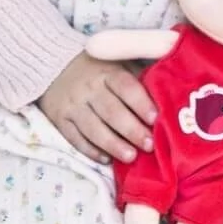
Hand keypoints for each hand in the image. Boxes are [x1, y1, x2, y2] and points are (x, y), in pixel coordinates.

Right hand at [38, 51, 157, 165]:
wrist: (53, 67)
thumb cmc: (97, 69)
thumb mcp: (118, 64)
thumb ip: (139, 77)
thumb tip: (169, 93)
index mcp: (107, 72)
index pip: (126, 87)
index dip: (141, 103)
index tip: (155, 118)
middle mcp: (88, 88)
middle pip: (111, 111)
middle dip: (132, 130)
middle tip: (149, 145)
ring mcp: (73, 105)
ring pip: (93, 128)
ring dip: (113, 145)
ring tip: (131, 157)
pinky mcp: (60, 120)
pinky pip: (75, 138)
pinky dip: (91, 151)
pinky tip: (107, 159)